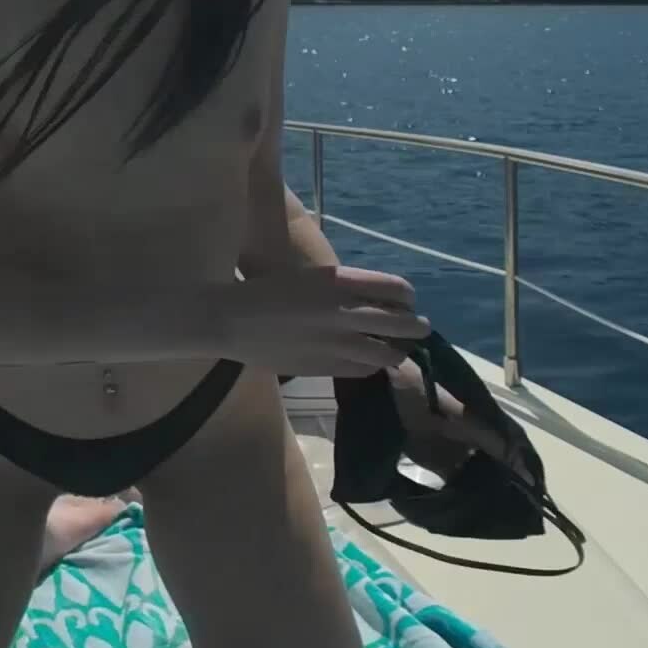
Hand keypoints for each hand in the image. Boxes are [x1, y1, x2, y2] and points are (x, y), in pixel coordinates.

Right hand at [221, 262, 427, 378]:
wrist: (229, 320)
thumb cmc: (267, 291)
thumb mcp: (313, 278)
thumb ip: (347, 288)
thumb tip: (381, 302)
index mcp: (341, 282)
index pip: (399, 290)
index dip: (407, 297)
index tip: (405, 301)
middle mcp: (345, 313)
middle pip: (404, 324)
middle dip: (416, 326)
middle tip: (418, 328)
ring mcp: (338, 344)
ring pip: (389, 353)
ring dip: (396, 350)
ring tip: (394, 349)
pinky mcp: (326, 367)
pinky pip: (365, 369)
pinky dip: (371, 365)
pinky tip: (365, 360)